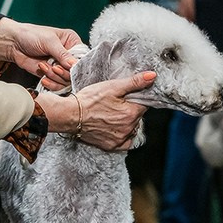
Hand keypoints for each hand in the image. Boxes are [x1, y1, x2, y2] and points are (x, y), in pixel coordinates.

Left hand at [0, 17, 81, 89]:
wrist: (13, 44)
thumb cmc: (31, 35)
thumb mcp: (49, 42)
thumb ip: (63, 54)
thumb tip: (75, 66)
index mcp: (72, 42)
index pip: (83, 57)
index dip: (77, 65)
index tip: (68, 67)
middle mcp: (68, 55)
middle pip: (75, 72)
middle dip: (63, 72)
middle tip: (53, 67)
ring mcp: (60, 66)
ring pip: (66, 80)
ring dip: (55, 77)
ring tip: (44, 67)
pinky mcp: (51, 75)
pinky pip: (58, 85)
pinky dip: (51, 84)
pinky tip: (43, 78)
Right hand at [35, 71, 155, 149]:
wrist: (70, 115)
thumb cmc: (89, 99)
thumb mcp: (112, 86)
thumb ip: (134, 82)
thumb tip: (152, 76)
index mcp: (132, 112)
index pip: (145, 104)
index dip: (137, 98)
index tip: (128, 96)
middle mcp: (129, 128)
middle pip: (138, 116)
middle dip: (131, 109)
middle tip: (117, 103)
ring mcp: (120, 138)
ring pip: (132, 128)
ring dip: (127, 122)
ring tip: (112, 114)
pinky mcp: (111, 146)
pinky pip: (125, 142)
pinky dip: (123, 135)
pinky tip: (115, 127)